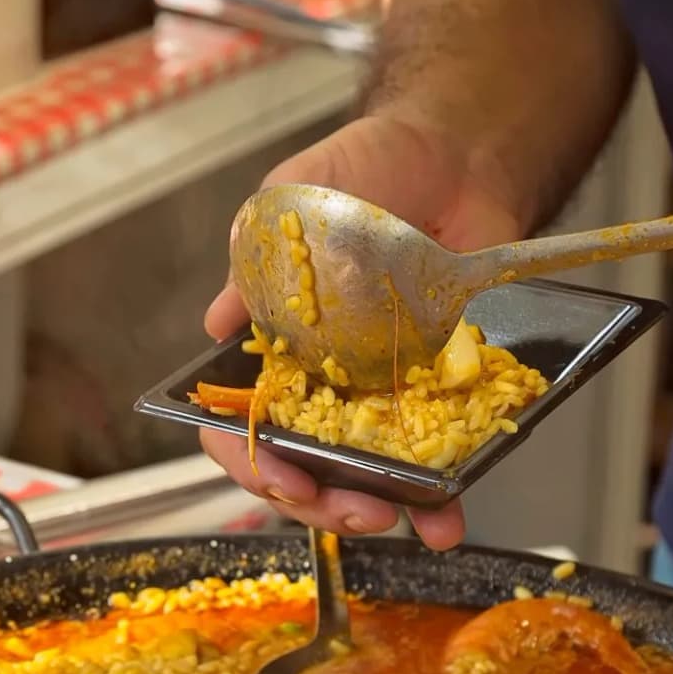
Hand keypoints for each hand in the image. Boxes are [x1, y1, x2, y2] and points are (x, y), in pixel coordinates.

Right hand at [200, 114, 523, 549]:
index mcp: (273, 351)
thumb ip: (253, 263)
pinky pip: (435, 460)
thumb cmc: (363, 171)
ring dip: (381, 512)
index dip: (252, 463)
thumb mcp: (290, 199)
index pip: (240, 427)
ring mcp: (379, 397)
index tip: (283, 475)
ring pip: (366, 478)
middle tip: (356, 507)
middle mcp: (320, 386)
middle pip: (302, 469)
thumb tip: (216, 325)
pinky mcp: (439, 396)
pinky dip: (442, 496)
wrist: (456, 153)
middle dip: (322, 502)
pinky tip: (450, 515)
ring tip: (406, 520)